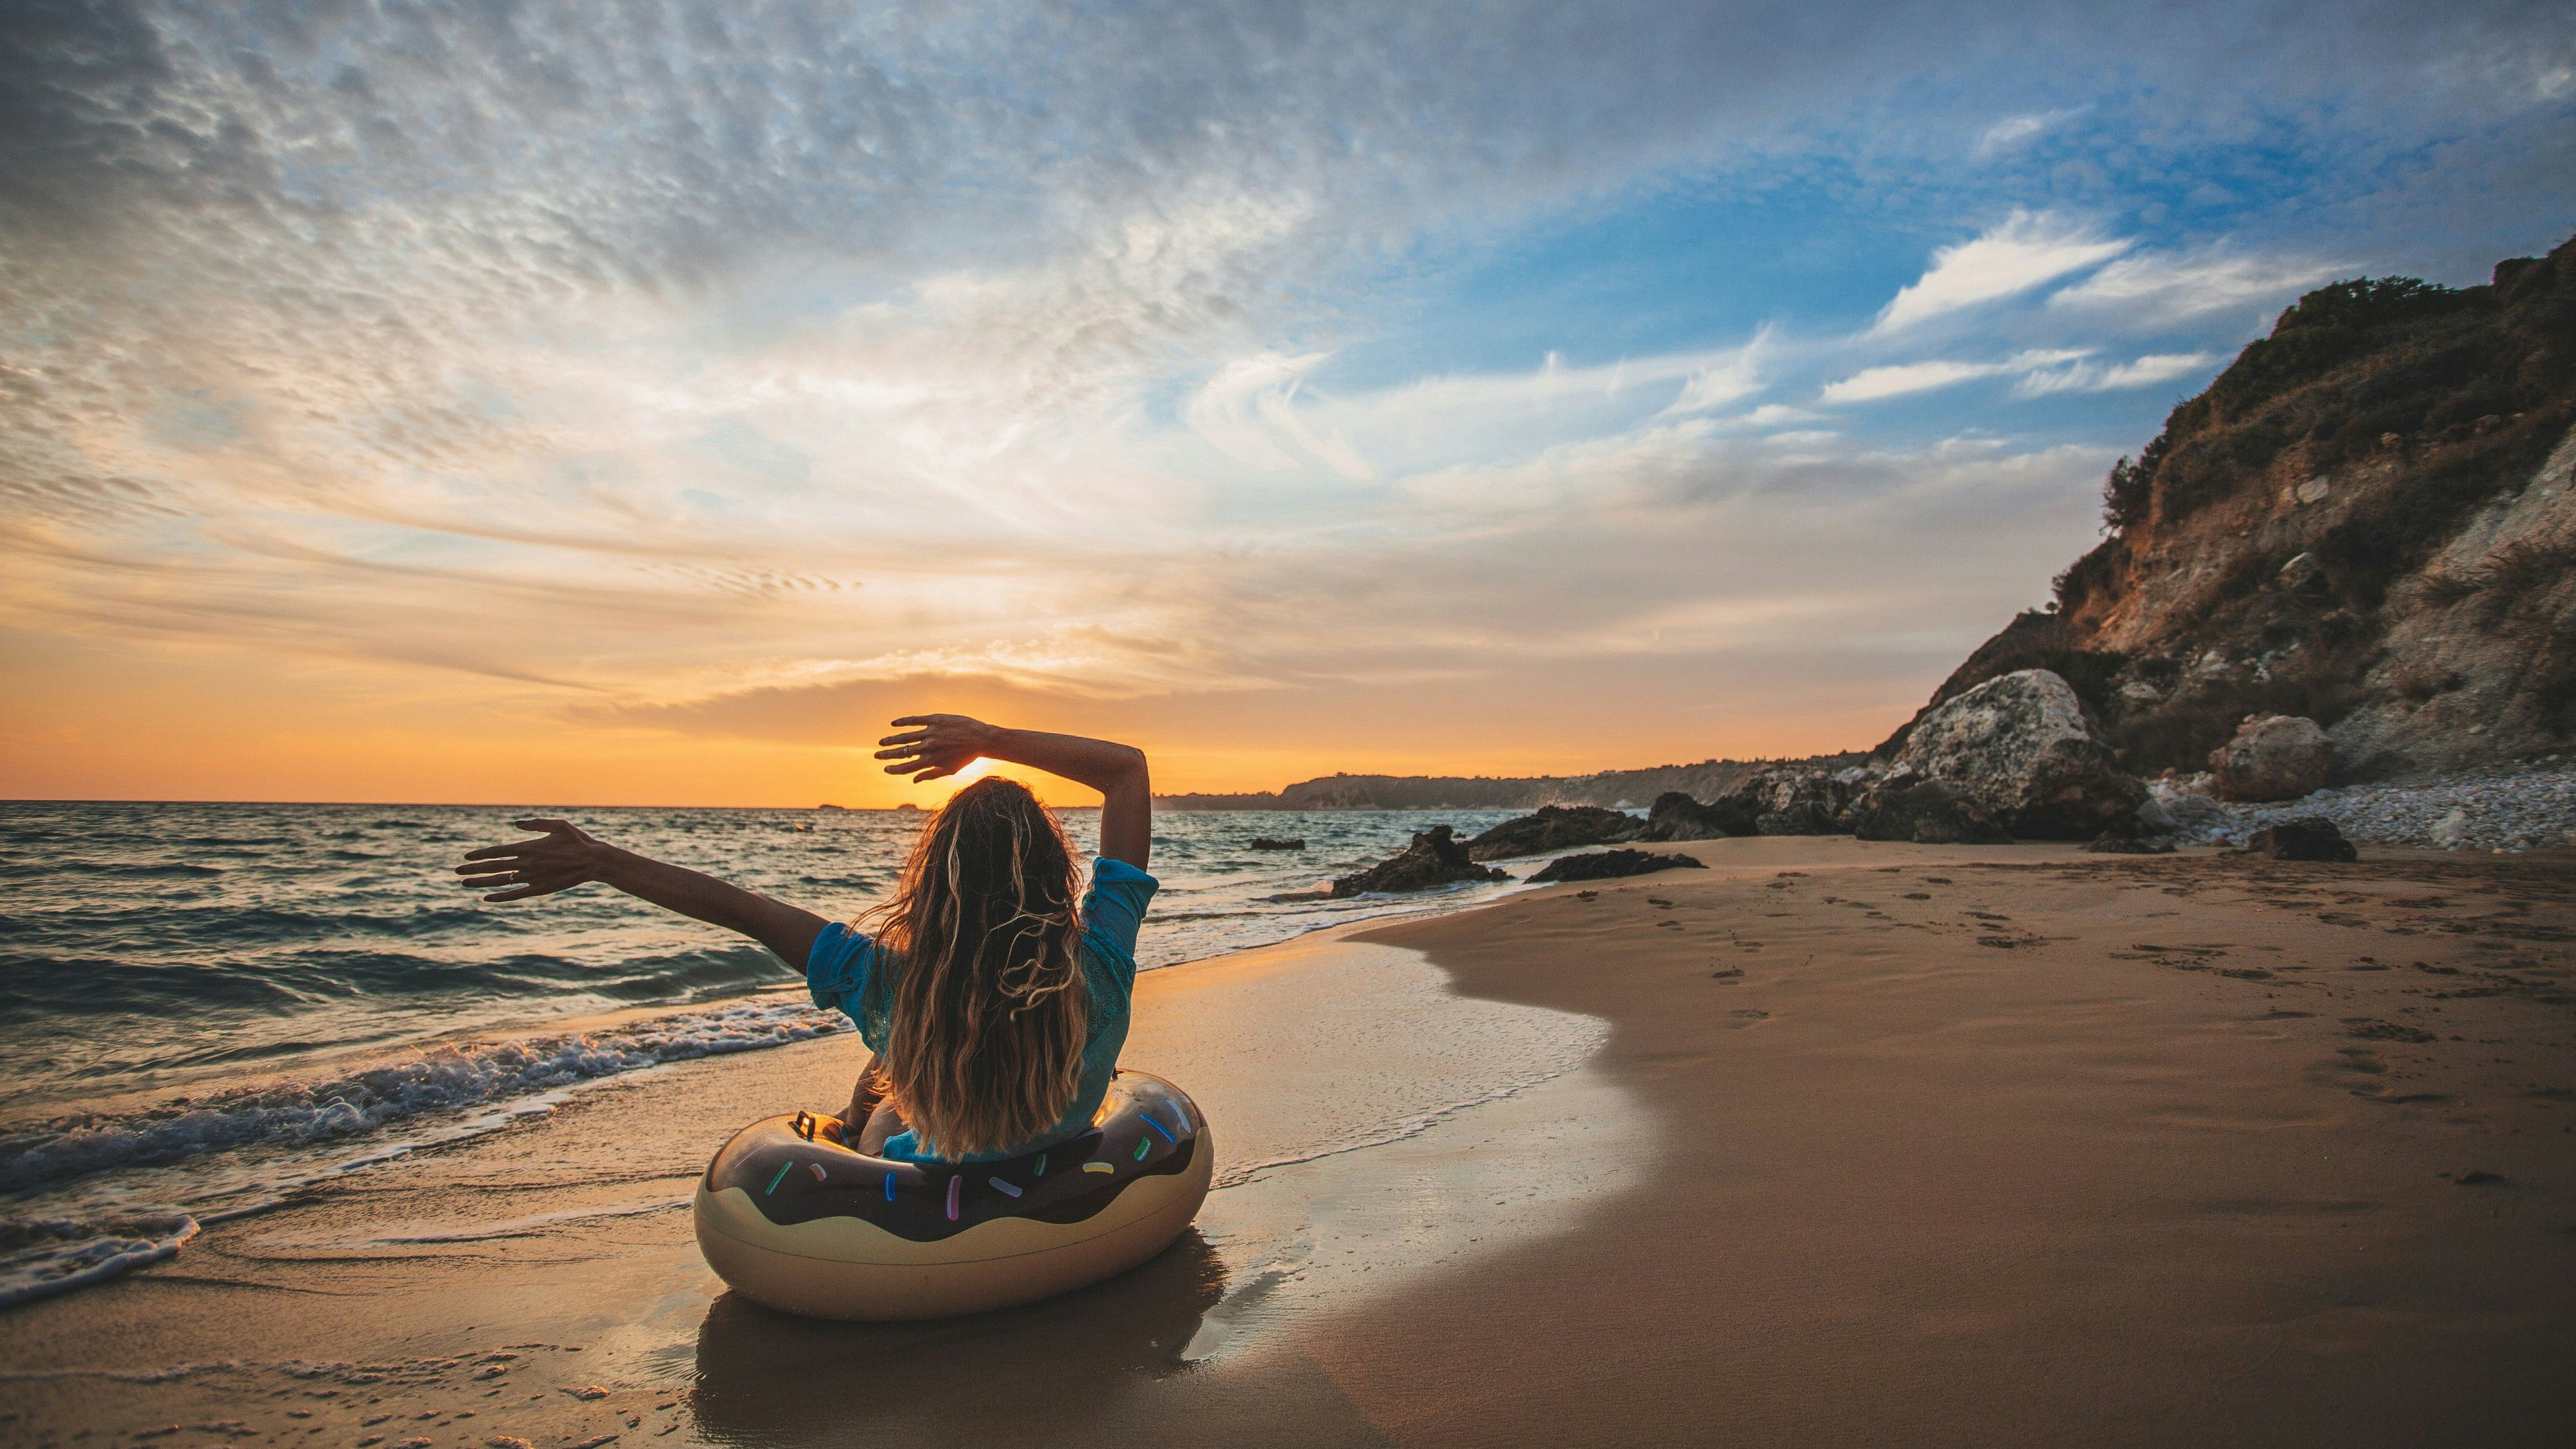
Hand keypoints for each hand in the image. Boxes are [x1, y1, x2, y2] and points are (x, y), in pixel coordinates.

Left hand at [456, 818, 609, 901]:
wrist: (593, 861)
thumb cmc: (577, 840)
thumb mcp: (558, 824)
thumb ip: (535, 824)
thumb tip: (515, 824)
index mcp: (529, 847)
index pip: (497, 851)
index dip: (480, 854)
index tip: (466, 855)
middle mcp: (526, 863)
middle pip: (493, 867)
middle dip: (472, 868)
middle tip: (456, 870)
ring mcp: (532, 878)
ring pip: (500, 881)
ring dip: (480, 882)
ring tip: (464, 883)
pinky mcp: (539, 889)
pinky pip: (515, 895)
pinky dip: (500, 897)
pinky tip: (487, 898)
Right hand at [875, 714, 998, 782]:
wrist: (982, 739)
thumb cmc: (966, 757)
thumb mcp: (950, 770)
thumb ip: (931, 775)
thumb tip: (914, 781)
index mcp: (931, 761)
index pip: (907, 767)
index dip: (894, 769)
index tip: (885, 768)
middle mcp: (929, 747)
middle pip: (902, 752)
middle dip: (887, 754)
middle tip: (876, 755)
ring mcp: (931, 732)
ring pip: (905, 736)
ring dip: (891, 739)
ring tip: (882, 742)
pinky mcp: (935, 720)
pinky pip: (915, 720)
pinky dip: (903, 722)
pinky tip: (894, 724)